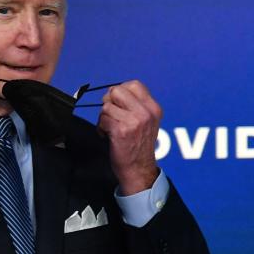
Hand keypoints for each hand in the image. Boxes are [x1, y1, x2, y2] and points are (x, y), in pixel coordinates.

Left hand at [97, 80, 161, 195]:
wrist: (138, 169)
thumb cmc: (138, 146)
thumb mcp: (146, 121)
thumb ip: (135, 105)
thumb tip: (113, 92)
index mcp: (153, 108)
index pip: (134, 84)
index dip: (120, 91)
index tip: (118, 104)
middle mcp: (146, 112)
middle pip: (117, 90)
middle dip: (109, 102)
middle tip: (111, 115)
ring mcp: (135, 121)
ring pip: (106, 106)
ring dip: (104, 118)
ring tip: (110, 128)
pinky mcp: (122, 130)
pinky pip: (102, 119)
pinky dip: (100, 128)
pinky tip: (107, 135)